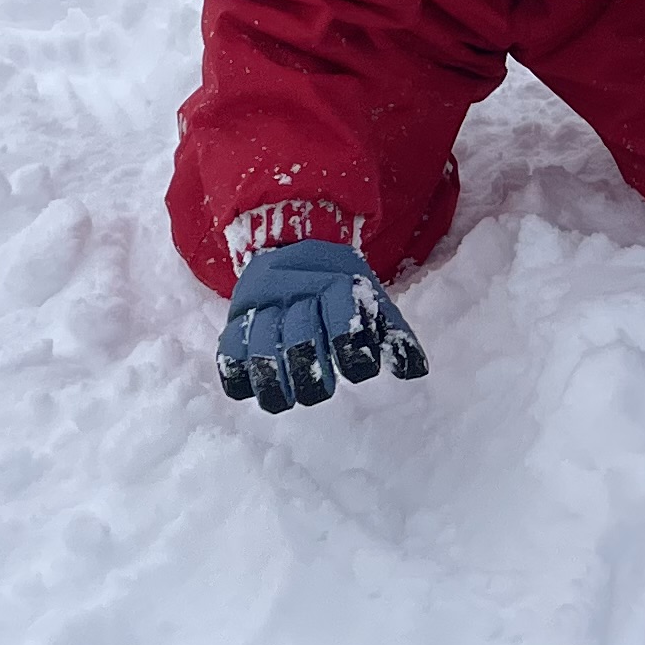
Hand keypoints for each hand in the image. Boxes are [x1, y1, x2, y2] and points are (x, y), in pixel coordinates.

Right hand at [216, 239, 427, 412]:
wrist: (287, 244)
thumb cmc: (337, 283)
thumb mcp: (369, 297)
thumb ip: (393, 333)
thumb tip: (416, 371)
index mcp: (330, 279)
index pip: (340, 320)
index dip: (351, 351)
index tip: (358, 373)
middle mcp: (290, 287)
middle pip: (299, 341)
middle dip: (311, 374)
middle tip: (321, 392)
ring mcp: (258, 303)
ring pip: (259, 348)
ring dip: (274, 382)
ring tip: (287, 400)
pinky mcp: (234, 318)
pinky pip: (228, 350)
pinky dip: (237, 374)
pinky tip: (251, 390)